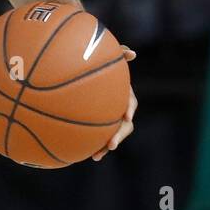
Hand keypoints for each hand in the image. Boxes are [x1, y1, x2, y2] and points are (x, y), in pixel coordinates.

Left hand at [92, 46, 136, 161]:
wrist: (76, 78)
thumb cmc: (95, 63)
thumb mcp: (107, 56)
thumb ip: (117, 53)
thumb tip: (133, 53)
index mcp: (122, 94)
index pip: (130, 103)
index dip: (129, 110)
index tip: (126, 117)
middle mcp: (118, 108)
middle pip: (124, 125)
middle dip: (118, 136)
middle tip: (111, 144)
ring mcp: (109, 118)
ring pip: (112, 134)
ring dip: (106, 146)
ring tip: (97, 155)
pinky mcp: (98, 126)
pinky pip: (98, 138)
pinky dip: (93, 146)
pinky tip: (84, 155)